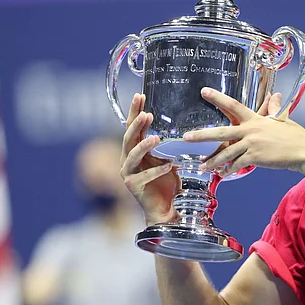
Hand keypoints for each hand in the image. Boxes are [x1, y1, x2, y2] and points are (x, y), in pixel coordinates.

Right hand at [120, 93, 180, 224]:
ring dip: (143, 146)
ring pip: (132, 156)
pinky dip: (157, 170)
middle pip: (128, 138)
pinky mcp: (133, 187)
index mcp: (134, 150)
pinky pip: (144, 176)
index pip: (132, 127)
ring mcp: (128, 174)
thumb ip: (164, 144)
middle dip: (136, 124)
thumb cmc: (166, 182)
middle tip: (145, 113)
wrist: (165, 208)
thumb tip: (177, 123)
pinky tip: (169, 165)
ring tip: (156, 138)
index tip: (140, 96)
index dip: (134, 111)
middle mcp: (127, 160)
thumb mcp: (166, 157)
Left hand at [182, 88, 304, 175]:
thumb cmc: (295, 136)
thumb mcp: (284, 120)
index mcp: (255, 119)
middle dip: (202, 135)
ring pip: (226, 152)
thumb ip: (275, 109)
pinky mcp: (255, 158)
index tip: (204, 92)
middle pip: (221, 131)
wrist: (304, 151)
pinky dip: (229, 170)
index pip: (233, 105)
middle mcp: (250, 130)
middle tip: (186, 137)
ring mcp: (252, 144)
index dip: (218, 98)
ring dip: (213, 160)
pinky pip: (237, 164)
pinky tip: (222, 174)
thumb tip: (276, 96)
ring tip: (202, 165)